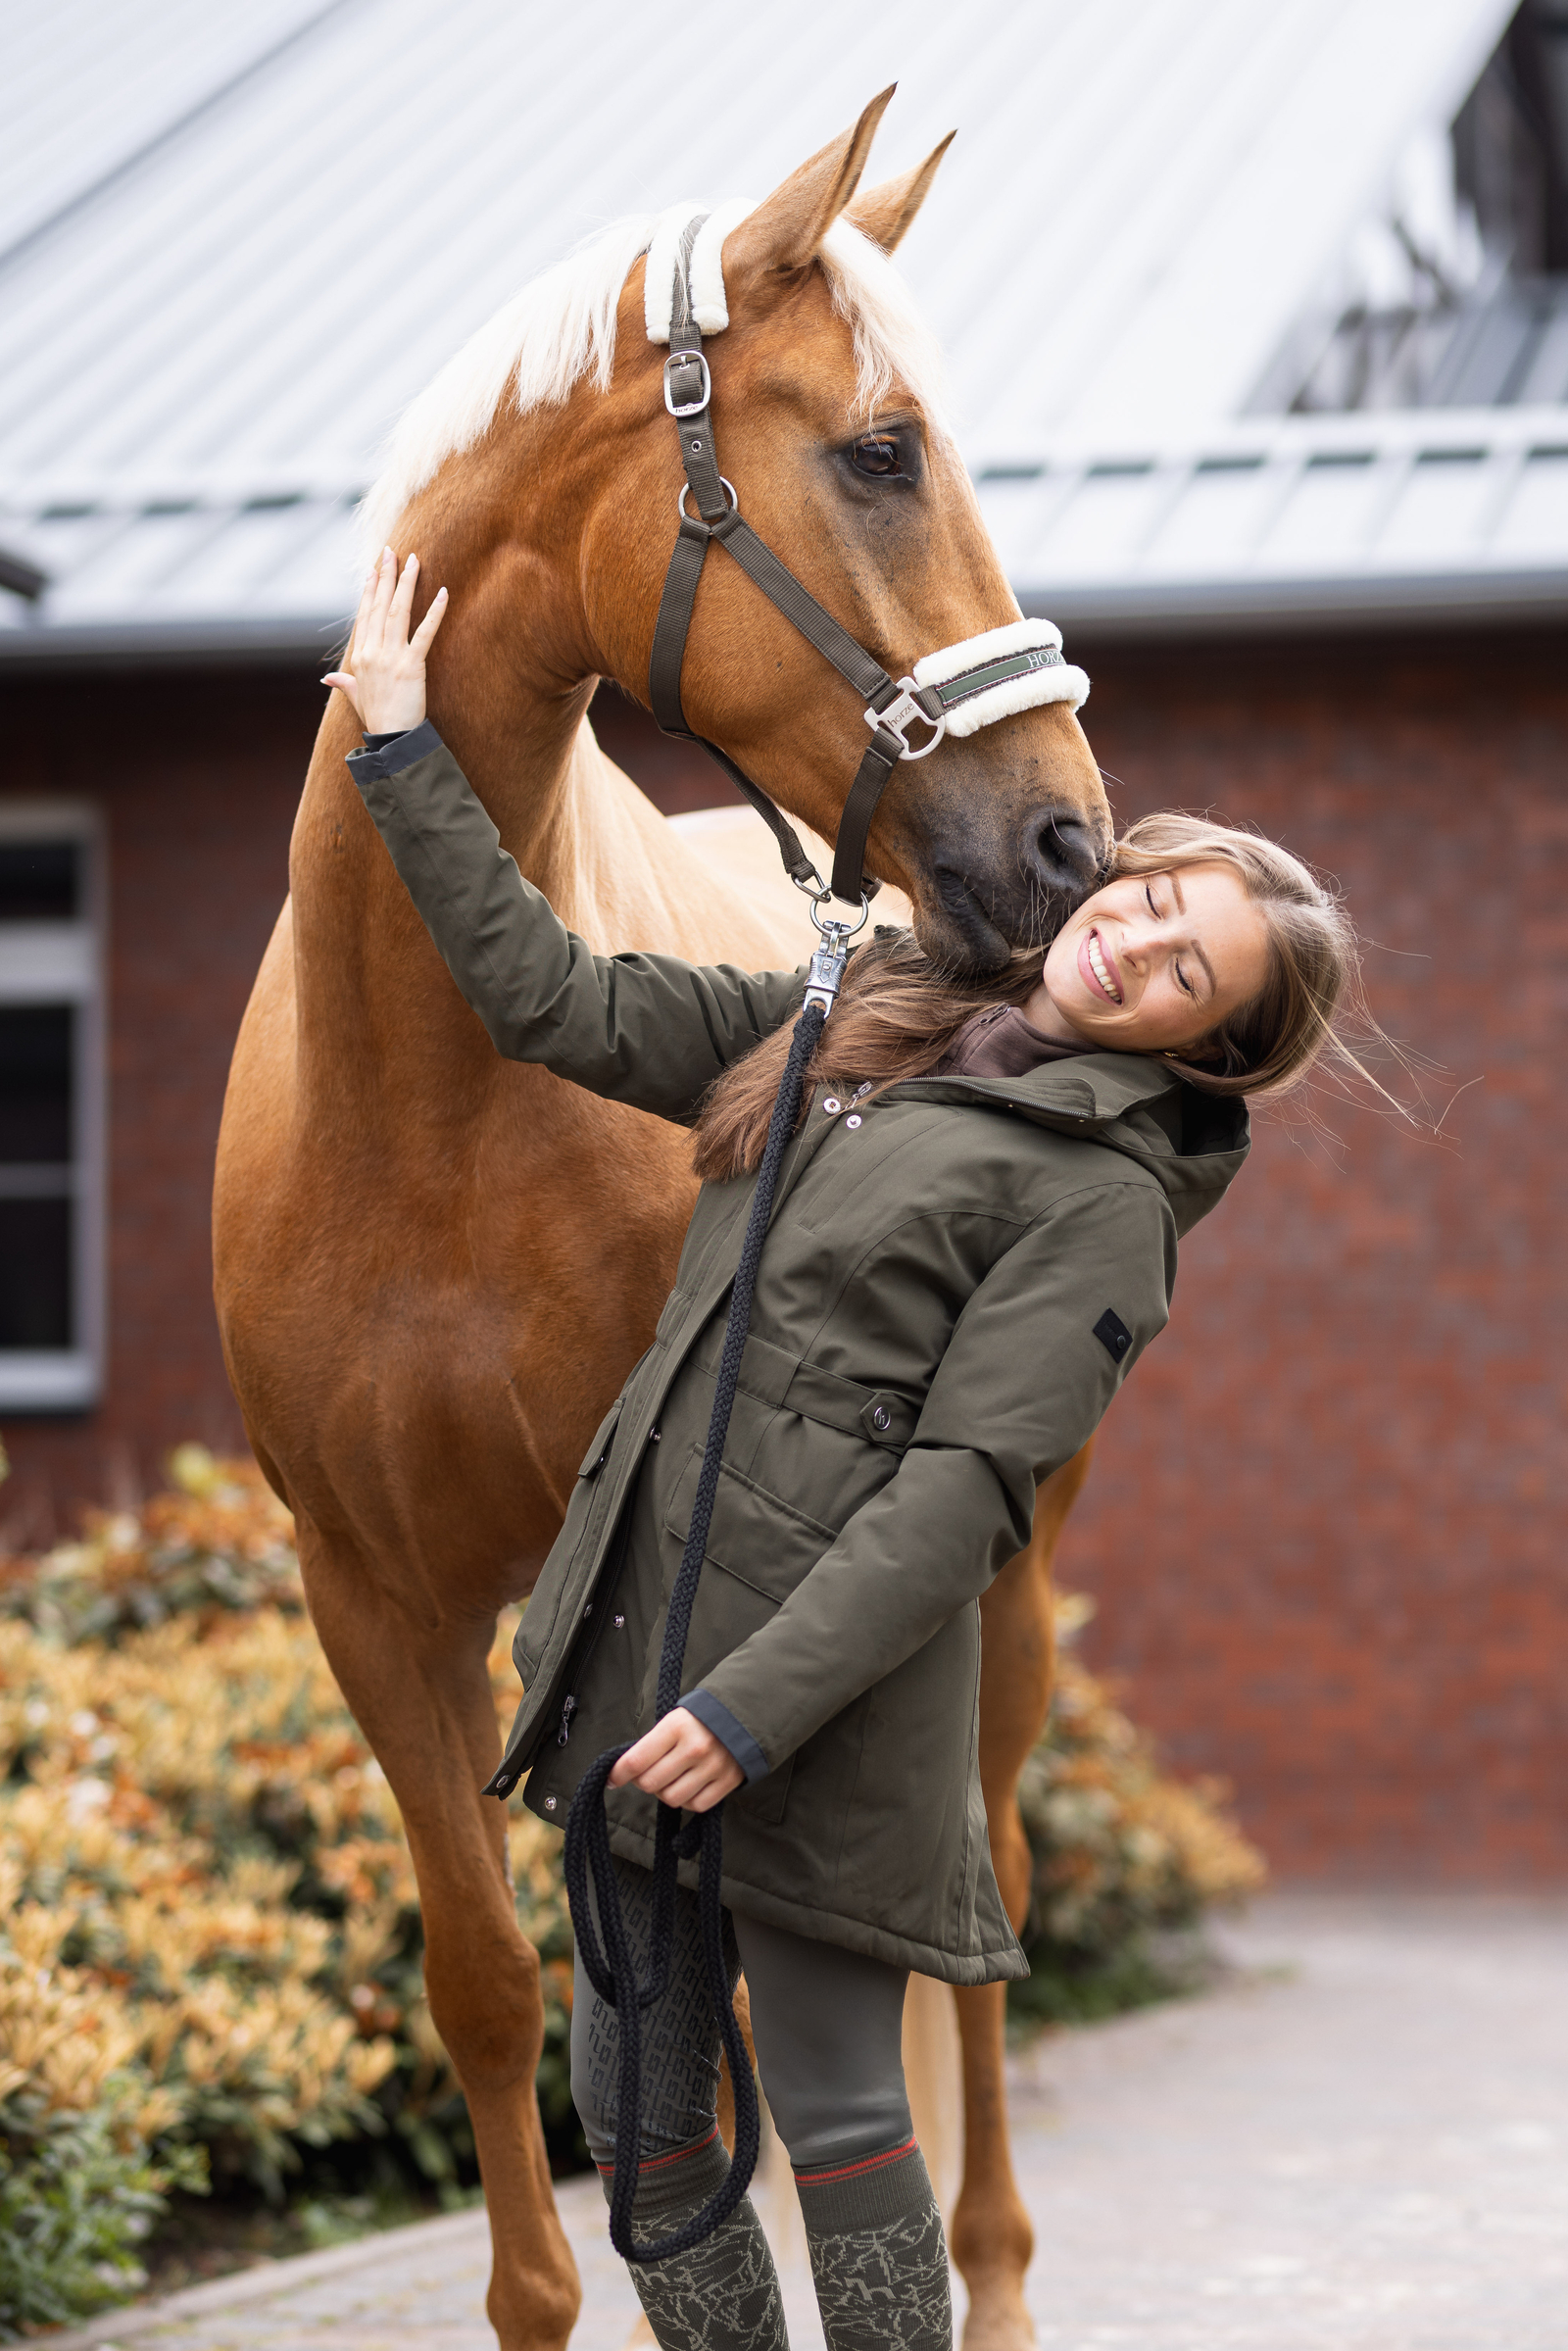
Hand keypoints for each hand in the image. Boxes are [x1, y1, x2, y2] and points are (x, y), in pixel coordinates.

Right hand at [323, 546, 447, 732]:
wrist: (391, 739)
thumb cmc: (377, 718)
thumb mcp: (356, 696)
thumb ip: (343, 683)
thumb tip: (327, 678)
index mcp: (360, 656)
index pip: (365, 615)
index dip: (369, 590)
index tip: (373, 569)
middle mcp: (372, 652)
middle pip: (379, 606)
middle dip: (386, 576)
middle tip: (391, 551)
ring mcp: (391, 657)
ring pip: (398, 612)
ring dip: (406, 583)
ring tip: (413, 560)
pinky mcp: (412, 665)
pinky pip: (425, 633)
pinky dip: (434, 612)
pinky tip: (443, 592)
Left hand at [608, 1707, 743, 1811]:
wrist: (745, 1713)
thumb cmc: (699, 1718)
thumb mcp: (674, 1719)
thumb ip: (652, 1744)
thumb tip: (626, 1771)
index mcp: (676, 1726)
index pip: (636, 1760)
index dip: (618, 1774)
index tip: (612, 1779)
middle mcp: (695, 1748)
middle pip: (651, 1783)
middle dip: (642, 1781)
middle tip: (647, 1773)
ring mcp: (713, 1767)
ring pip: (671, 1798)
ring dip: (664, 1792)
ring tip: (670, 1778)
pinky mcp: (728, 1781)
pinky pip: (695, 1806)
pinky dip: (686, 1801)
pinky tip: (687, 1786)